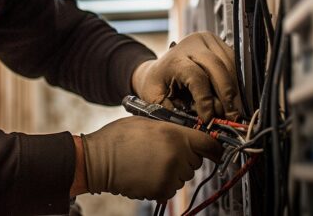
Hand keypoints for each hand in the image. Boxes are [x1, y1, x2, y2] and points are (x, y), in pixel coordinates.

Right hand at [82, 116, 222, 201]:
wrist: (98, 160)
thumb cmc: (119, 138)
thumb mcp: (148, 122)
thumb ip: (173, 128)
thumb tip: (192, 134)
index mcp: (174, 135)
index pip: (210, 144)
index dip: (213, 146)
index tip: (214, 149)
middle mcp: (176, 157)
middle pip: (197, 159)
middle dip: (186, 155)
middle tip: (164, 149)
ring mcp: (170, 176)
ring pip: (185, 174)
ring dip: (175, 169)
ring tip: (151, 160)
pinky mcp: (161, 191)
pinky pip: (172, 187)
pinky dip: (164, 181)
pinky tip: (147, 171)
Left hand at [132, 31, 241, 121]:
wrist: (158, 68)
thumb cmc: (157, 85)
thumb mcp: (156, 99)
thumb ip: (176, 110)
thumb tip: (202, 121)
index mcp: (174, 59)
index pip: (197, 78)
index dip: (206, 100)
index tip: (209, 118)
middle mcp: (191, 44)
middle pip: (218, 68)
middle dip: (226, 96)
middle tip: (231, 117)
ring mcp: (206, 40)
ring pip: (229, 65)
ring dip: (234, 89)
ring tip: (233, 110)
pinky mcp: (217, 42)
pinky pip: (233, 62)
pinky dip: (235, 80)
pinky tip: (232, 97)